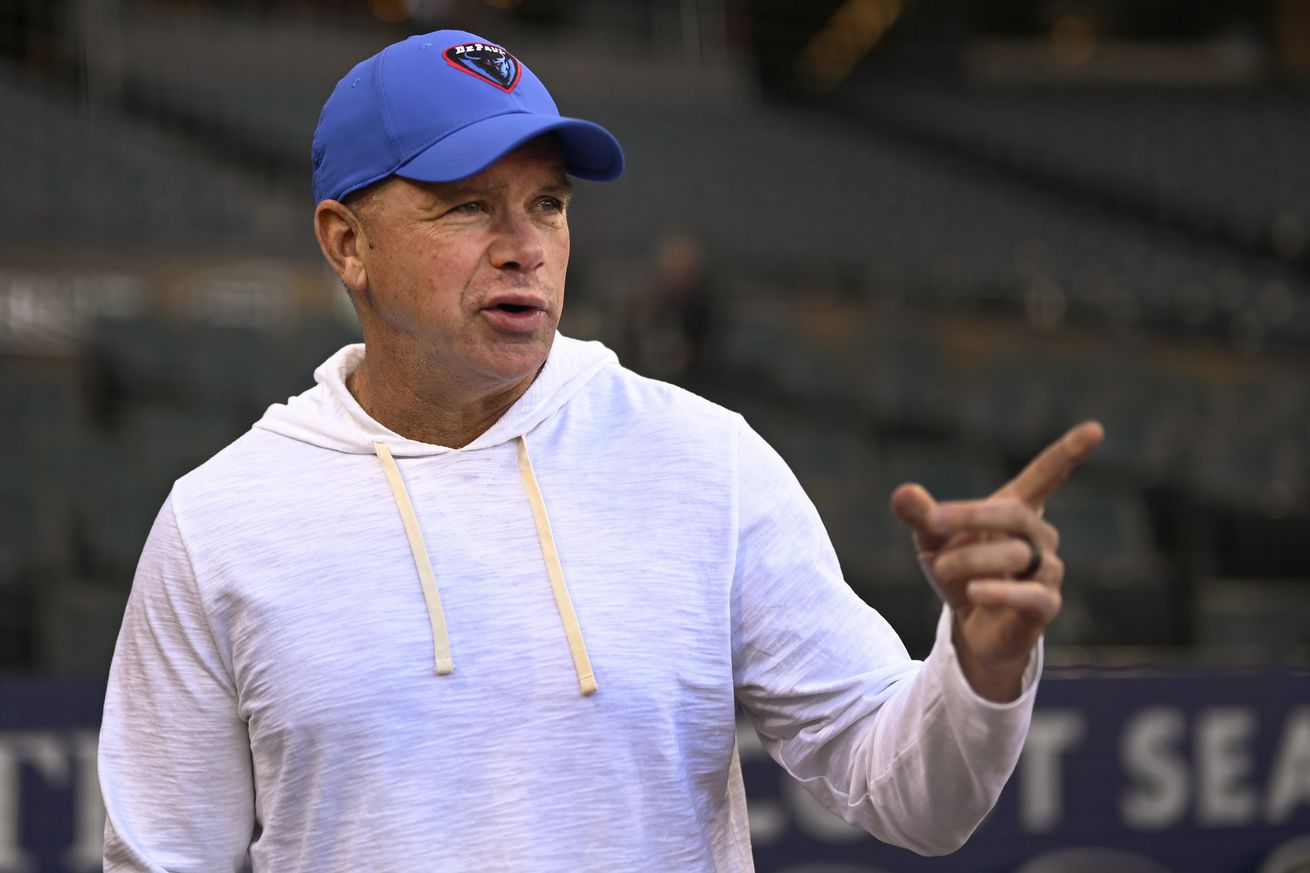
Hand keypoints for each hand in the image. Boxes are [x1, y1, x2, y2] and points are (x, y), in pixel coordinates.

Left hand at [890, 421, 1104, 700]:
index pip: (1046, 477)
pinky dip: (999, 591)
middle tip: (933, 521)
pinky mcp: (1046, 606)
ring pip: (1015, 555)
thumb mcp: (932, 542)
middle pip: (1014, 514)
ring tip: (940, 568)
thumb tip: (902, 494)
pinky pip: (1030, 595)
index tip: (1095, 429)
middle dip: (971, 515)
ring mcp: (1048, 571)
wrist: (971, 630)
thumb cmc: (959, 573)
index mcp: (1015, 511)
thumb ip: (922, 516)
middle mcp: (1040, 537)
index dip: (1067, 453)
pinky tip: (974, 592)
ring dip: (971, 559)